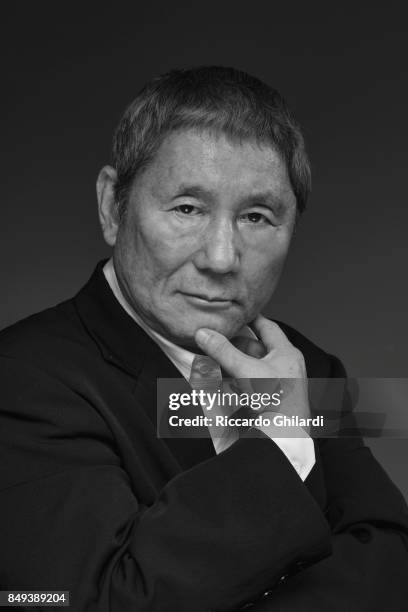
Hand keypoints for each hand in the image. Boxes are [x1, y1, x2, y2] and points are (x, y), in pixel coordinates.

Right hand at [195, 315, 309, 423]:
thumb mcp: (246, 370)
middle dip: (233, 343)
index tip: (235, 312)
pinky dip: (232, 380)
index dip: (250, 318)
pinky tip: (218, 381)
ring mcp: (276, 385)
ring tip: (209, 358)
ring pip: (249, 367)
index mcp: (286, 354)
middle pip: (255, 348)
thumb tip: (204, 333)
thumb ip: (223, 351)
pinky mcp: (268, 401)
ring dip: (229, 363)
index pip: (267, 327)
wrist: (282, 439)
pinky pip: (247, 384)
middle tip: (214, 337)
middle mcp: (283, 367)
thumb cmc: (275, 401)